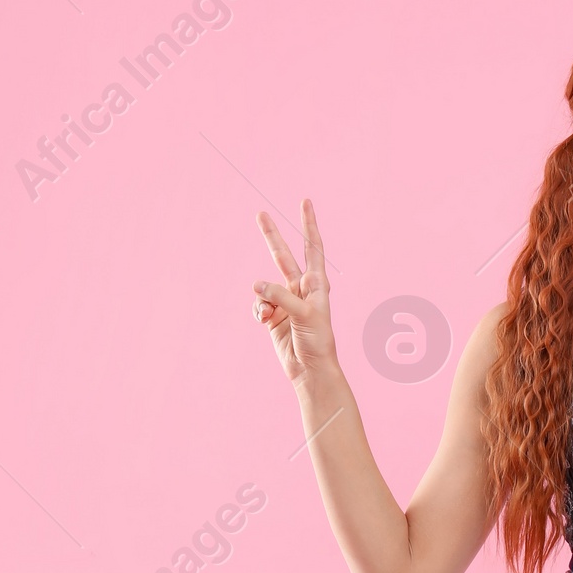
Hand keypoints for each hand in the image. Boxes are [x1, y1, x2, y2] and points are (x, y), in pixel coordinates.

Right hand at [251, 200, 337, 383]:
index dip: (308, 224)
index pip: (313, 247)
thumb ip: (279, 296)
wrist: (310, 370)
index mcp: (317, 284)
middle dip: (271, 236)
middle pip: (283, 256)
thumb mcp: (303, 314)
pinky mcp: (273, 316)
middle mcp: (301, 289)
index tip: (305, 202)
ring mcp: (286, 301)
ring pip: (264, 287)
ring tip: (268, 314)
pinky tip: (264, 321)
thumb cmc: (316, 341)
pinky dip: (258, 311)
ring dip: (262, 299)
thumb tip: (256, 285)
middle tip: (260, 213)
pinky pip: (258, 305)